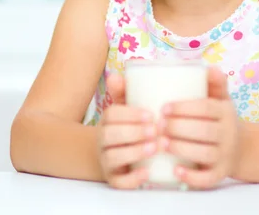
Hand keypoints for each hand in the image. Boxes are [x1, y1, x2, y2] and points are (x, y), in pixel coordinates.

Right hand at [97, 73, 156, 188]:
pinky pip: (119, 182)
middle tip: (155, 130)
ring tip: (155, 148)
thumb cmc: (127, 127)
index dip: (130, 114)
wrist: (115, 154)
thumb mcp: (125, 109)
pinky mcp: (115, 179)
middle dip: (133, 132)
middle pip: (109, 135)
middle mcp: (103, 141)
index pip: (111, 114)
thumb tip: (115, 75)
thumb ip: (123, 92)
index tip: (151, 115)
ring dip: (134, 152)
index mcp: (107, 121)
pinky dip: (133, 178)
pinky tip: (148, 172)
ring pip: (113, 158)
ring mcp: (107, 161)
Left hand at [160, 67, 239, 189]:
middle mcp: (228, 134)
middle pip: (205, 131)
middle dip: (179, 128)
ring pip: (205, 154)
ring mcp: (225, 155)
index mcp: (225, 112)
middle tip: (157, 125)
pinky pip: (208, 179)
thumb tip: (209, 67)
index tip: (164, 107)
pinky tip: (175, 170)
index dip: (185, 108)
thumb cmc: (220, 119)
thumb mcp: (220, 99)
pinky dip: (192, 177)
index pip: (207, 108)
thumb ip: (214, 83)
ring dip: (182, 149)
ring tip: (161, 143)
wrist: (241, 148)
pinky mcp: (220, 174)